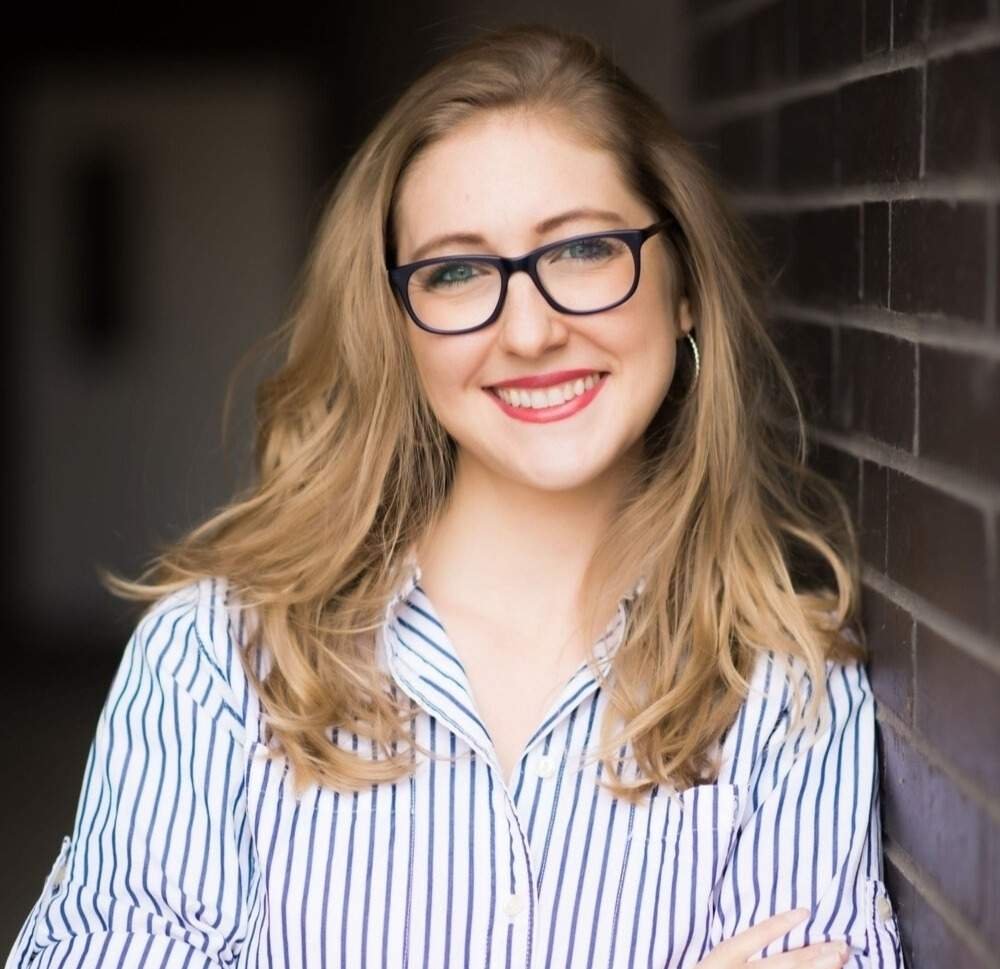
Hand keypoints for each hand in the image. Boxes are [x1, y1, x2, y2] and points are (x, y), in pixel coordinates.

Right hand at [696, 908, 850, 966]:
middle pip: (785, 963)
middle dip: (816, 954)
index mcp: (725, 957)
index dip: (782, 923)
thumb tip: (765, 932)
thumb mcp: (712, 959)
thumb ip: (736, 948)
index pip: (757, 935)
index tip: (805, 911)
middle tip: (842, 945)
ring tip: (839, 958)